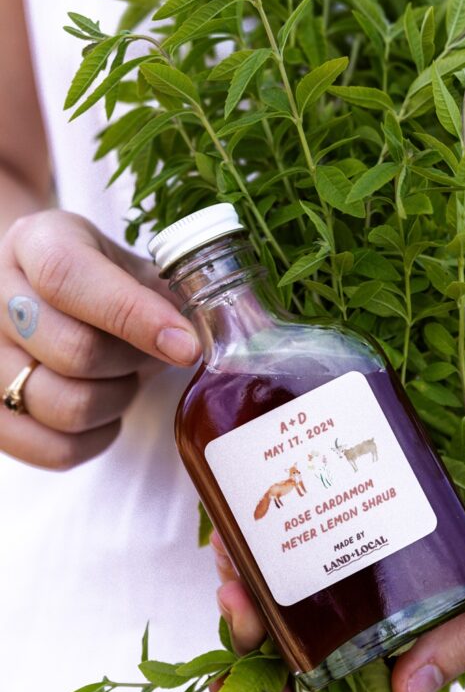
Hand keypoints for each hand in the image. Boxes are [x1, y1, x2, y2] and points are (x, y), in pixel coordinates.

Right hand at [0, 209, 199, 467]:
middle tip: (148, 352)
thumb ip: (163, 293)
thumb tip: (202, 339)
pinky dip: (96, 438)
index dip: (133, 316)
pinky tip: (107, 410)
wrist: (41, 291)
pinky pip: (53, 450)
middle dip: (132, 361)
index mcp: (35, 242)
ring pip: (65, 405)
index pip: (68, 277)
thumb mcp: (128, 264)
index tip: (186, 345)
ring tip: (123, 376)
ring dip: (116, 399)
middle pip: (75, 351)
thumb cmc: (100, 280)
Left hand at [210, 408, 464, 691]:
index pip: (344, 662)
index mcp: (421, 618)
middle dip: (257, 607)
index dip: (290, 674)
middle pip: (306, 604)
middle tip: (232, 590)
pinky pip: (317, 480)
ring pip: (299, 544)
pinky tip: (257, 481)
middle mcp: (389, 571)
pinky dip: (283, 487)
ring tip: (227, 536)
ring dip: (256, 547)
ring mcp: (375, 515)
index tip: (241, 673)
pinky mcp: (371, 463)